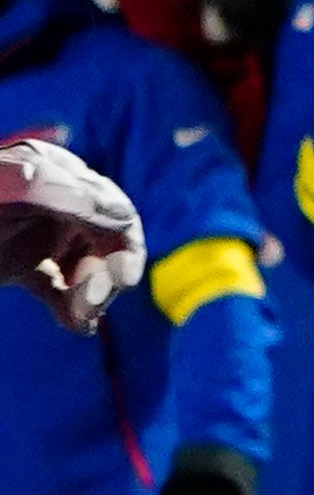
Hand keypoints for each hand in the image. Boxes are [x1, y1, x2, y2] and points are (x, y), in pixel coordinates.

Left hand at [0, 132, 138, 329]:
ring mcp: (32, 232)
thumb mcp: (1, 195)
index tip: (115, 281)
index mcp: (39, 168)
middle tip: (91, 305)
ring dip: (92, 294)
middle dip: (106, 272)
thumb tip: (117, 210)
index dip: (120, 240)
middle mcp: (43, 197)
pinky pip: (60, 283)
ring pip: (86, 262)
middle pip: (104, 234)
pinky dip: (72, 306)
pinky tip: (75, 326)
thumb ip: (50, 189)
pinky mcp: (19, 264)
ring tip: (78, 320)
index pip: (106, 201)